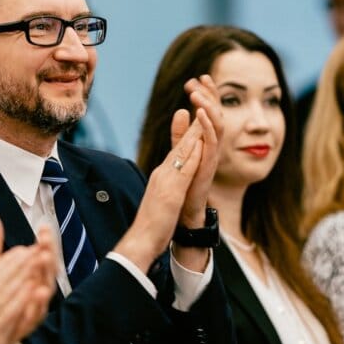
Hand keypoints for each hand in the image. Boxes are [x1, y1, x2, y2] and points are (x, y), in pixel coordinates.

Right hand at [113, 113, 205, 270]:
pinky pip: (183, 171)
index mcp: (163, 176)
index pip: (178, 150)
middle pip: (180, 145)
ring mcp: (165, 182)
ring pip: (181, 153)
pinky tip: (199, 144)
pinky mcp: (169, 193)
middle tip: (201, 101)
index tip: (199, 115)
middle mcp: (163, 174)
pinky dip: (191, 156)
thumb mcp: (164, 199)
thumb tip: (175, 175)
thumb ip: (170, 184)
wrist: (140, 241)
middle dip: (192, 124)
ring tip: (203, 113)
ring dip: (192, 132)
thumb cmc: (152, 224)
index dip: (189, 132)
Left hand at [177, 75, 221, 228]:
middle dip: (210, 93)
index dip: (206, 93)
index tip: (198, 76)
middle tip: (199, 78)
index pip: (209, 110)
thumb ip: (180, 133)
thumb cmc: (185, 182)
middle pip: (217, 112)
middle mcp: (212, 144)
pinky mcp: (209, 164)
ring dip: (207, 105)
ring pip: (217, 123)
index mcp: (205, 139)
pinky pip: (212, 141)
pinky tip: (200, 112)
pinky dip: (207, 125)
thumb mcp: (181, 151)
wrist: (185, 210)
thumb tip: (181, 110)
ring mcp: (212, 153)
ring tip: (196, 92)